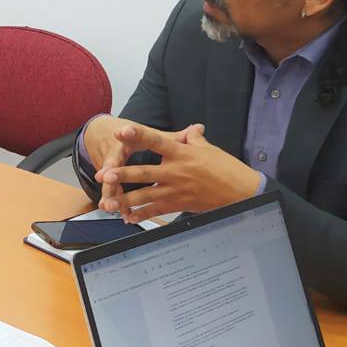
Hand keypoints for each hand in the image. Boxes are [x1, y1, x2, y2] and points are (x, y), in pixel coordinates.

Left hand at [99, 123, 261, 221]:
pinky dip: (142, 215)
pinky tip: (127, 217)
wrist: (241, 192)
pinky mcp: (179, 205)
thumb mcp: (209, 149)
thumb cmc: (226, 168)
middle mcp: (175, 172)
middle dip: (122, 175)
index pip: (156, 141)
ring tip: (107, 203)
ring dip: (125, 200)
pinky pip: (156, 211)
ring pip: (146, 196)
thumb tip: (192, 129)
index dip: (138, 135)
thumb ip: (193, 138)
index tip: (121, 131)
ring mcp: (176, 190)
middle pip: (144, 172)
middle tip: (104, 175)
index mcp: (182, 153)